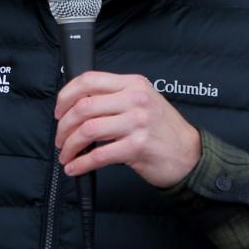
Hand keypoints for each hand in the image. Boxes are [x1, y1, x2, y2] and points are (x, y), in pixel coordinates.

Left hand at [54, 71, 201, 187]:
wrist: (189, 155)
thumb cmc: (163, 131)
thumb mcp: (143, 102)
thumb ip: (114, 99)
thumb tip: (76, 108)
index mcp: (133, 84)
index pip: (89, 80)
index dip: (66, 96)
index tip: (59, 111)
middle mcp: (135, 99)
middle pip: (83, 107)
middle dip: (64, 126)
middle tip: (60, 139)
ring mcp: (137, 122)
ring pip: (87, 130)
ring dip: (70, 146)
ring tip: (67, 155)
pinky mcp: (137, 146)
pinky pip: (99, 155)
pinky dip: (81, 164)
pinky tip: (75, 168)